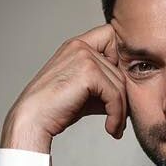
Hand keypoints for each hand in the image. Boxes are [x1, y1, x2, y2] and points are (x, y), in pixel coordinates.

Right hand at [0, 24, 126, 152]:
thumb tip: (131, 95)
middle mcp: (80, 46)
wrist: (34, 119)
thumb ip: (106, 85)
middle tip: (119, 119)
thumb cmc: (56, 108)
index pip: (112, 37)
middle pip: (121, 69)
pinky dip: (116, 115)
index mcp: (78, 45)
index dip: (120, 59)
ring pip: (120, 84)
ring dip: (121, 111)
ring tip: (114, 127)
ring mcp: (84, 56)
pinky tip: (111, 128)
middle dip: (123, 97)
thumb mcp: (86, 92)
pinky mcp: (88, 72)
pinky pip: (115, 94)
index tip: (117, 87)